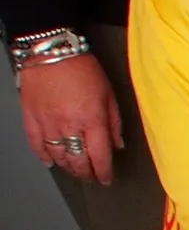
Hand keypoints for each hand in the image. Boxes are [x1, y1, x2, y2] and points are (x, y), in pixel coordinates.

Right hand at [18, 55, 122, 184]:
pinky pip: (35, 143)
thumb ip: (114, 122)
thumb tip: (118, 144)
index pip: (100, 156)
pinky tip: (50, 162)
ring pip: (57, 155)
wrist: (50, 51)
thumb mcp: (108, 93)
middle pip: (78, 160)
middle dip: (86, 173)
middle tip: (91, 177)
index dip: (104, 171)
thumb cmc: (81, 68)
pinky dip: (43, 155)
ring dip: (68, 167)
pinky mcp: (30, 117)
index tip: (106, 178)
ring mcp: (47, 123)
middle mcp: (69, 126)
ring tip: (75, 170)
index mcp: (92, 120)